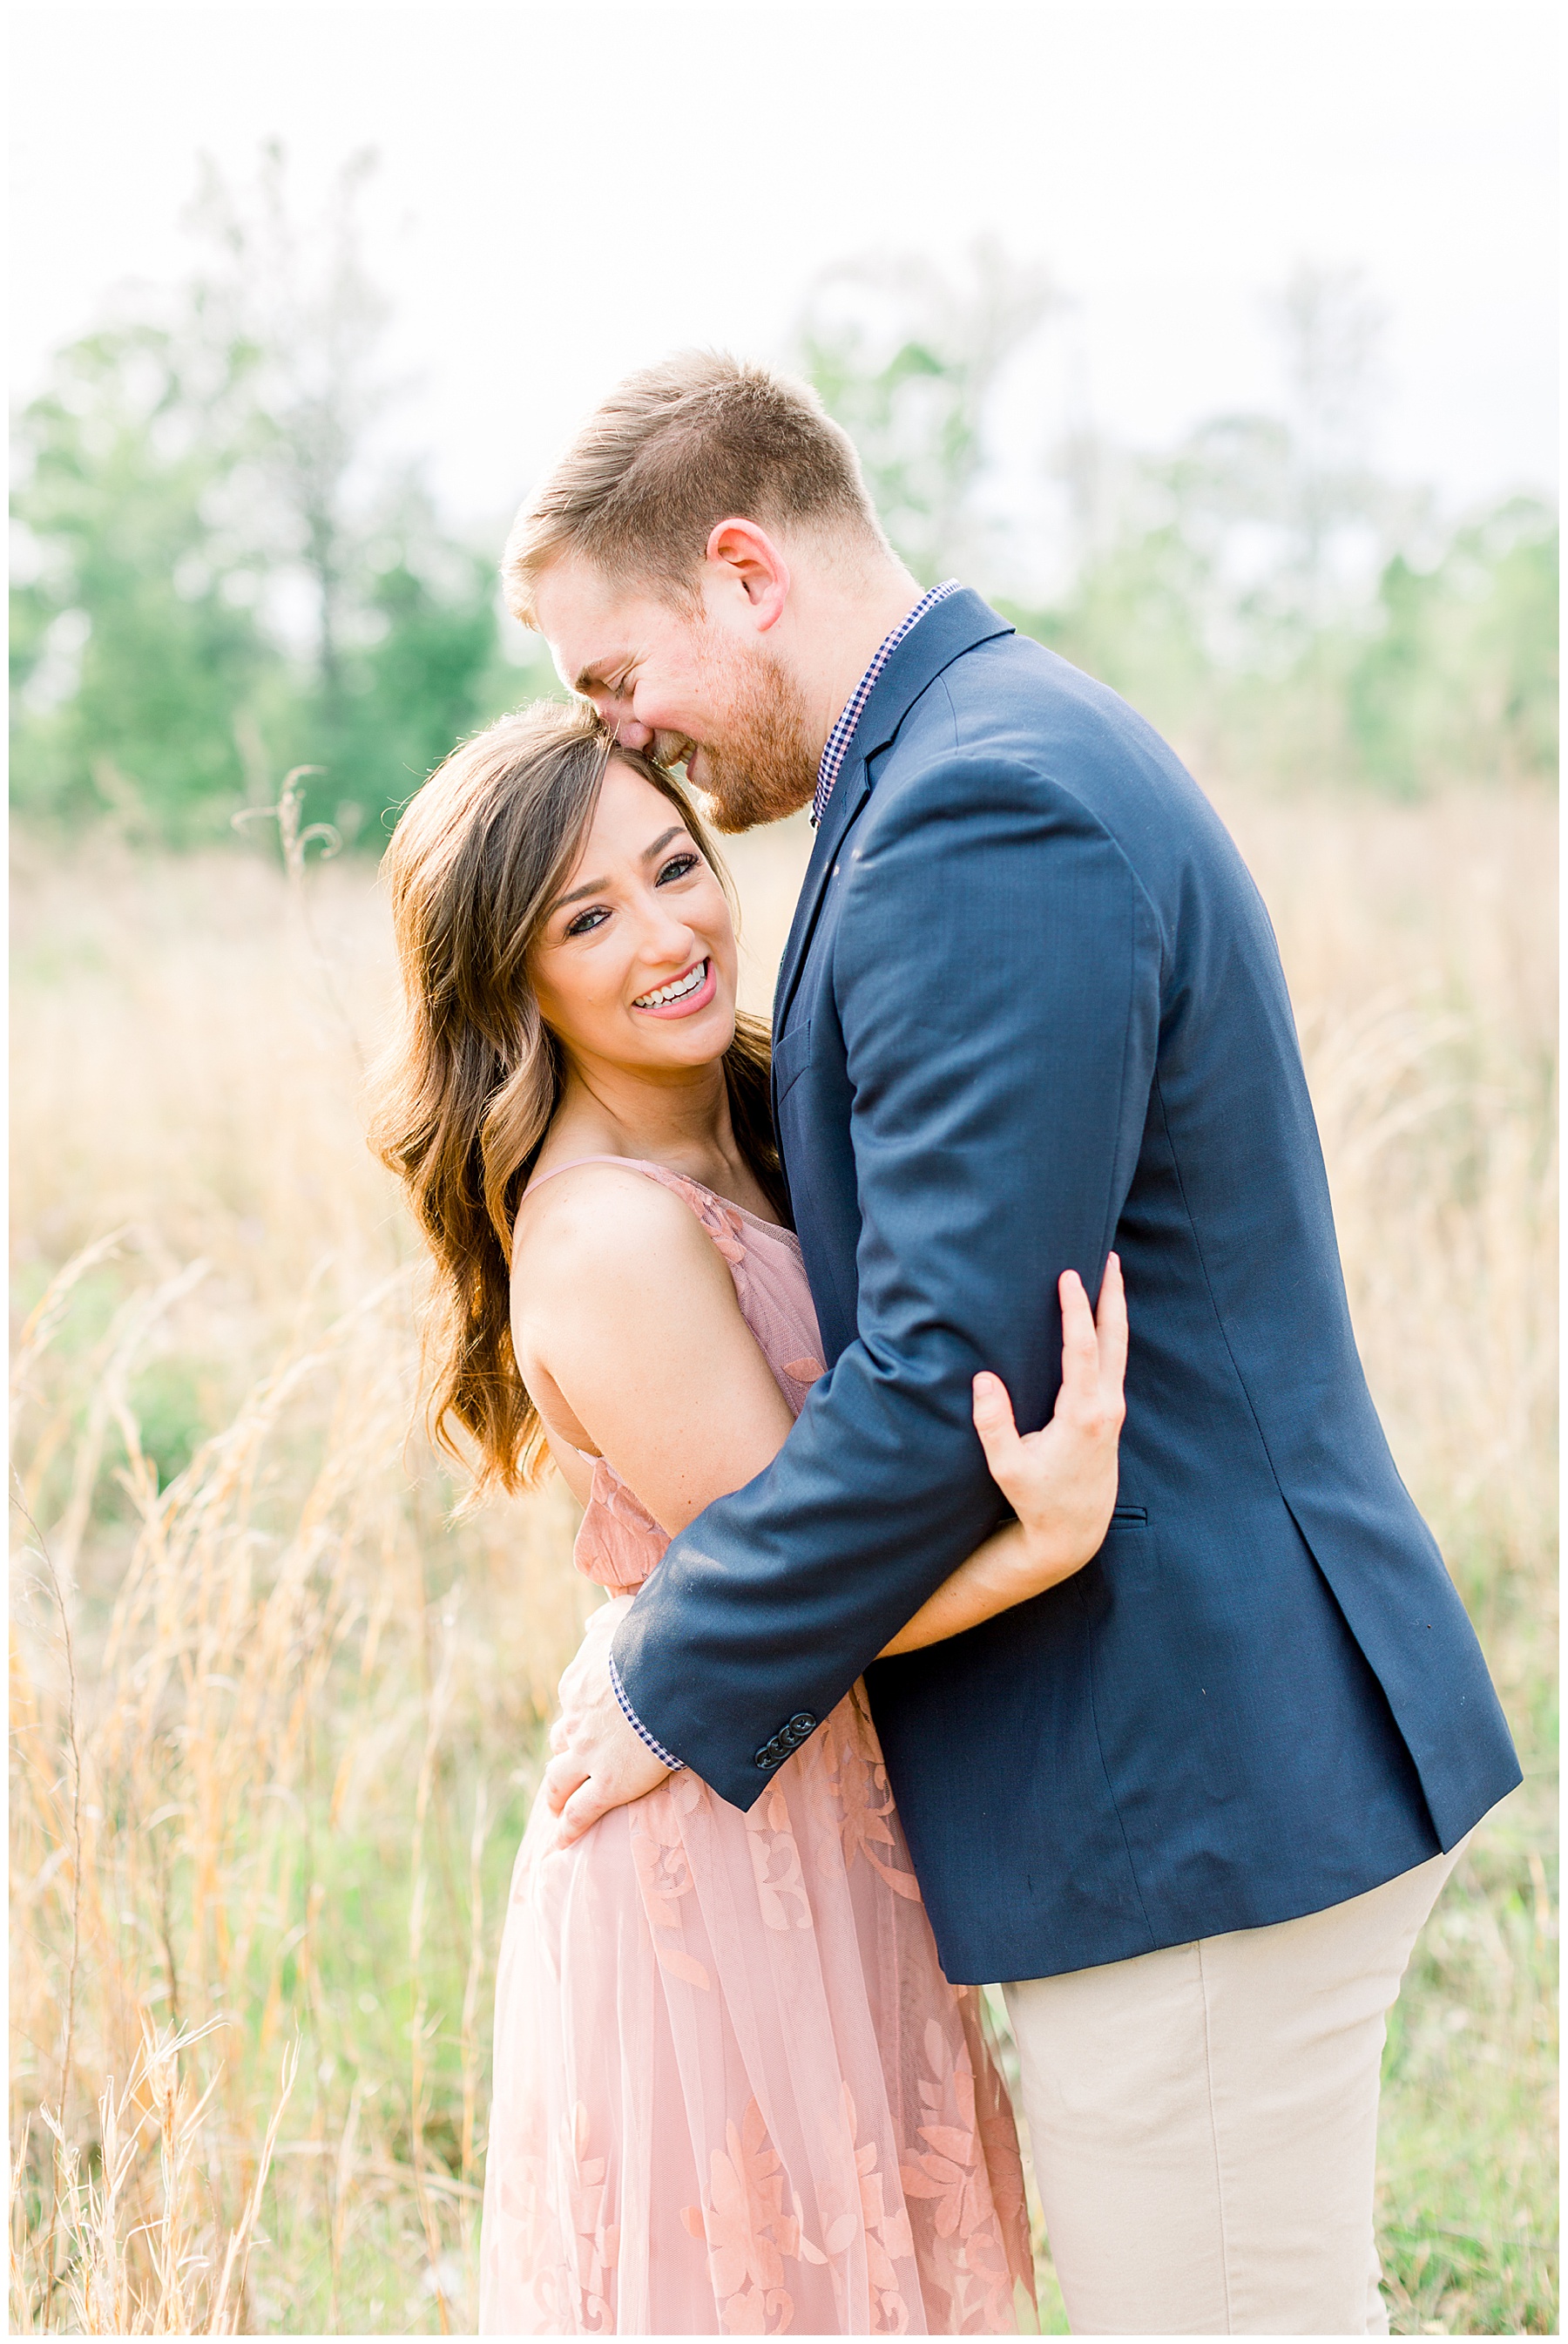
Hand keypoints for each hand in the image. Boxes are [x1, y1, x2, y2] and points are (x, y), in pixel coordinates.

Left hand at [542, 1599, 670, 1847]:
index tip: (588, 1720)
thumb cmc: (654, 1643)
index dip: (578, 1713)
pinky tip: (563, 1841)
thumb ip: (606, 1620)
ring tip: (554, 1807)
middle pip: (560, 1741)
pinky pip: (580, 1812)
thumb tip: (589, 1623)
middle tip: (569, 1764)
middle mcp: (575, 1721)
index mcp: (578, 1683)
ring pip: (558, 1780)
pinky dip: (569, 1828)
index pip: (571, 1702)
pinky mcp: (607, 1785)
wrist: (670, 1678)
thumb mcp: (624, 1618)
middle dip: (564, 1752)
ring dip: (554, 1794)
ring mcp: (588, 1756)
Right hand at [972, 1254, 1127, 1587]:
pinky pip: (1114, 1363)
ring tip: (1108, 1275)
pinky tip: (1100, 1319)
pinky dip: (1109, 1334)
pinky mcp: (1111, 1416)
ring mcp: (1113, 1411)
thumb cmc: (1037, 1500)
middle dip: (1111, 1296)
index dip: (1076, 1310)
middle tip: (1108, 1257)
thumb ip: (993, 1424)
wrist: (1075, 1531)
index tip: (1068, 1276)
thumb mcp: (1007, 1467)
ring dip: (1113, 1310)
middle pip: (1115, 1339)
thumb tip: (983, 1378)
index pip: (1083, 1349)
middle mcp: (1106, 1408)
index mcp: (1082, 1415)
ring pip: (1119, 1349)